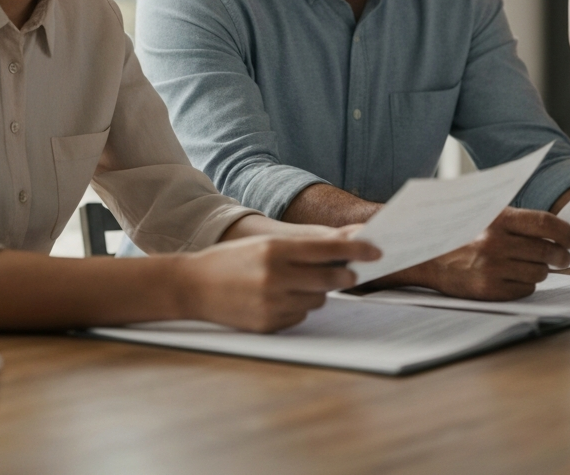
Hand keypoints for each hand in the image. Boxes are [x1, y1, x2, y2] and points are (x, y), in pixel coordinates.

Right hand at [175, 234, 379, 332]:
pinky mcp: (268, 324)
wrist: (193, 286)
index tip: (377, 250)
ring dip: (317, 291)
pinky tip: (279, 298)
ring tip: (296, 283)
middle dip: (344, 275)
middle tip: (352, 273)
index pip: (326, 249)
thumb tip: (342, 249)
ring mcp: (271, 303)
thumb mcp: (264, 244)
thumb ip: (301, 248)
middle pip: (328, 278)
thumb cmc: (232, 259)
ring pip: (317, 299)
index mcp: (274, 249)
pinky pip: (300, 315)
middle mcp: (275, 277)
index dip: (356, 249)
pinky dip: (298, 307)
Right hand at [383, 207, 569, 300]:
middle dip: (561, 256)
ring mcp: (493, 268)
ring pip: (539, 273)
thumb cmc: (458, 231)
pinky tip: (514, 277)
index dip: (565, 231)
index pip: (545, 223)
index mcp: (497, 218)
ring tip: (531, 265)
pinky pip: (525, 290)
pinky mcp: (489, 289)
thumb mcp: (483, 213)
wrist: (424, 255)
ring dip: (540, 270)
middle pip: (548, 251)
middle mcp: (496, 242)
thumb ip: (513, 218)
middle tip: (563, 257)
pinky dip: (525, 285)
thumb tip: (552, 227)